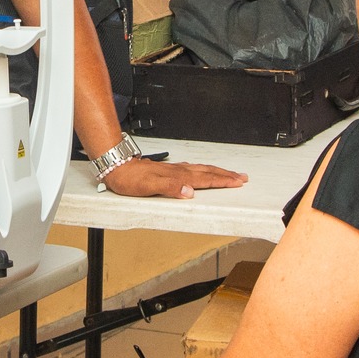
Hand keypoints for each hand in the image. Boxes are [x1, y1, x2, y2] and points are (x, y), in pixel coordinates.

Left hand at [101, 156, 247, 198]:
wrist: (116, 166)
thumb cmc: (129, 178)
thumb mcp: (147, 187)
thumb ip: (169, 188)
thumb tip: (189, 192)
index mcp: (177, 176)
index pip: (205, 179)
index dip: (222, 181)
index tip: (238, 182)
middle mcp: (178, 170)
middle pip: (208, 172)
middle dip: (226, 175)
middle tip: (242, 177)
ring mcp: (174, 169)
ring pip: (201, 169)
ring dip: (217, 172)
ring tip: (229, 173)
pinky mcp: (168, 170)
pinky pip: (192, 169)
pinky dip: (203, 170)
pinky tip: (201, 172)